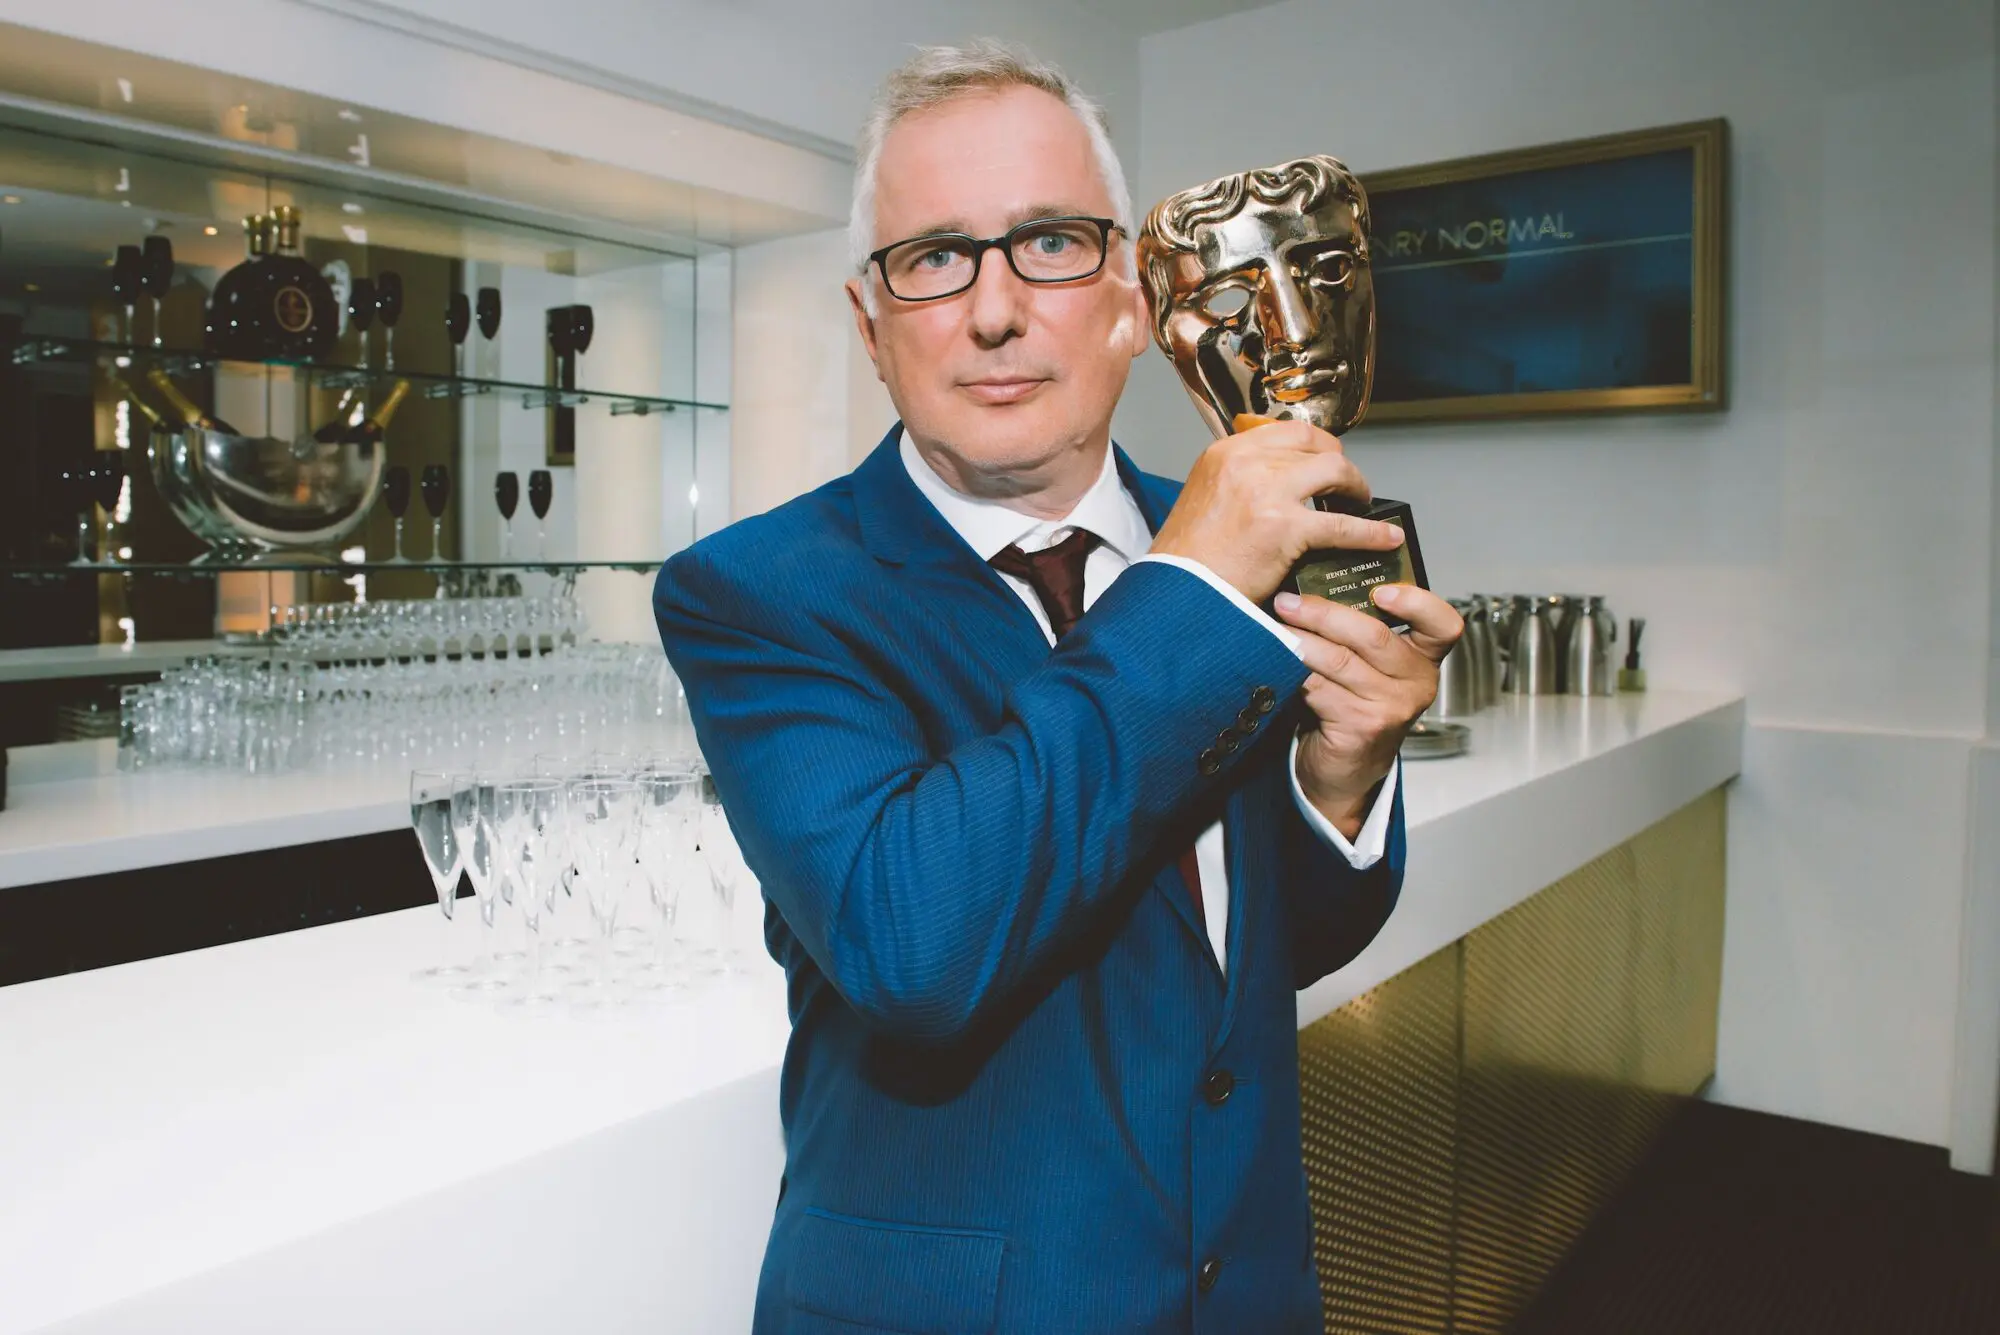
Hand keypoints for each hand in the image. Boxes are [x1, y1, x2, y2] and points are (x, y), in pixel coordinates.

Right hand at [1148, 413, 1407, 604]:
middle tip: (1347, 482)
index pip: (1286, 431)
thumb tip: (1278, 484)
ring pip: (1334, 472)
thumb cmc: (1188, 558)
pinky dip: (1369, 531)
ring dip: (1355, 487)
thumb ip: (1238, 481)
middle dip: (1339, 461)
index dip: (1316, 444)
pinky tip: (1385, 538)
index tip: (1325, 457)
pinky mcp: (1286, 527)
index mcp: (1225, 453)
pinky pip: (1342, 524)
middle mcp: (1247, 463)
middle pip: (1314, 445)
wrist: (1178, 591)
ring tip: (1362, 504)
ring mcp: (1268, 491)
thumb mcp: (1203, 497)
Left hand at [1273, 584, 1463, 831]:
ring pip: (1340, 661)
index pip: (1443, 624)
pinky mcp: (1362, 726)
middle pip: (1374, 635)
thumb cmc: (1351, 704)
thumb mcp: (1369, 665)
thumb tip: (1314, 583)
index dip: (1417, 603)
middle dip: (1324, 613)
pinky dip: (1293, 671)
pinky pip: (1320, 688)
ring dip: (1300, 640)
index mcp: (1423, 657)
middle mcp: (1416, 682)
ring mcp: (1391, 707)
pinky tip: (1275, 659)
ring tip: (1273, 625)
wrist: (1345, 768)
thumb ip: (1359, 630)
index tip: (1382, 591)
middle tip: (1288, 601)